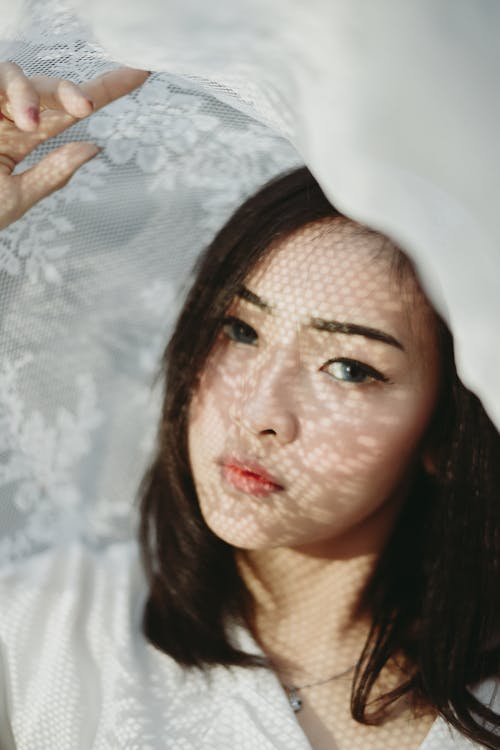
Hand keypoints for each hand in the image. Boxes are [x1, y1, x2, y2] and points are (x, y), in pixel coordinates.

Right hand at [0, 62, 149, 229]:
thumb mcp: (18, 197)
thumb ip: (53, 171)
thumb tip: (93, 147)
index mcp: (25, 138)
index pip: (70, 110)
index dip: (105, 91)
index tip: (140, 74)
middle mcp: (7, 117)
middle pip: (47, 86)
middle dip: (70, 89)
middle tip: (87, 106)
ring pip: (13, 74)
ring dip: (28, 92)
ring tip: (31, 122)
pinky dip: (6, 92)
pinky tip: (19, 115)